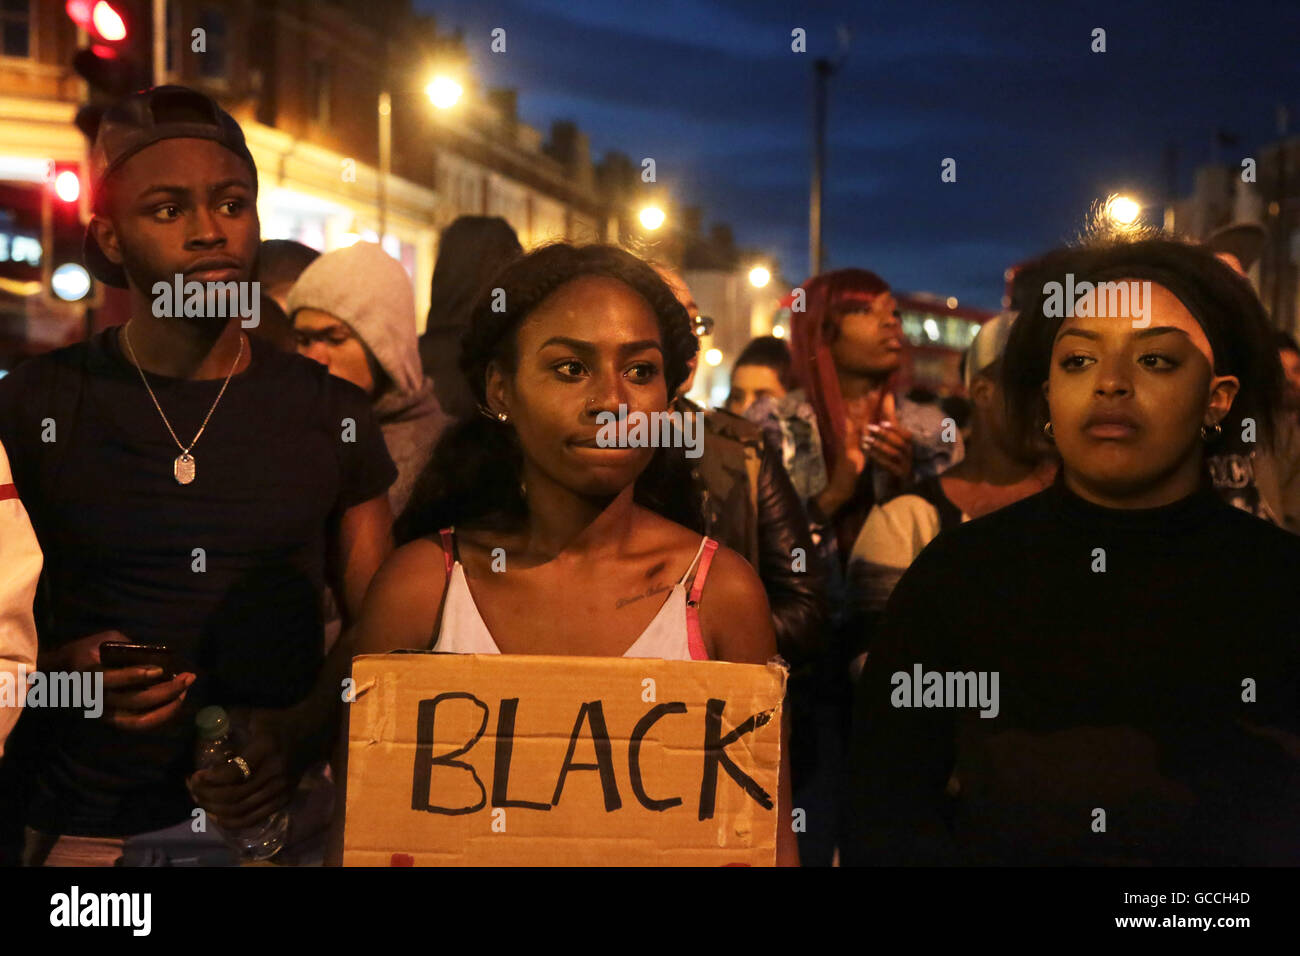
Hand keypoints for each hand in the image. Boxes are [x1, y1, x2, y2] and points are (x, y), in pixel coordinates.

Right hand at [51, 630, 195, 731]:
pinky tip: (175, 703)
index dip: (136, 675)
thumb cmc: (87, 652)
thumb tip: (158, 656)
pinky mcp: (111, 721)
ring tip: (185, 691)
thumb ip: (128, 646)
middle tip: (188, 677)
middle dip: (166, 690)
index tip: (160, 670)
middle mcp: (96, 699)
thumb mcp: (104, 640)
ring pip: (140, 719)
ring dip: (168, 707)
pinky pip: (139, 725)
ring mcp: (104, 714)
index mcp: (89, 675)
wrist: (61, 676)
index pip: (111, 680)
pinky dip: (160, 717)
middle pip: (135, 700)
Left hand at [187, 709, 293, 829]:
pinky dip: (233, 822)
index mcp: (265, 749)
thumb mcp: (257, 716)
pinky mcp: (285, 798)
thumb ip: (231, 719)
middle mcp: (274, 772)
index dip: (210, 780)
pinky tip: (218, 816)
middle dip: (207, 796)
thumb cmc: (279, 722)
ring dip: (215, 810)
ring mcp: (281, 788)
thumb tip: (204, 722)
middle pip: (234, 796)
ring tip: (202, 801)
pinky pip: (254, 817)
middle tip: (193, 789)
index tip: (196, 775)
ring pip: (241, 810)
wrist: (313, 731)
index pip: (233, 774)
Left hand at [863, 422, 914, 479]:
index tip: (882, 423)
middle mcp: (910, 457)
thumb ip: (887, 441)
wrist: (896, 492)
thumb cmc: (890, 469)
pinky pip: (888, 464)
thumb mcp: (889, 453)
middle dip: (884, 434)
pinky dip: (877, 457)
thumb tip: (879, 426)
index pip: (907, 436)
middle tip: (870, 428)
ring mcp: (906, 466)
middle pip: (900, 442)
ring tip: (865, 439)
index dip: (896, 428)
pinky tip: (867, 451)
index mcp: (909, 449)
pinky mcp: (899, 475)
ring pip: (895, 453)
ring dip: (879, 444)